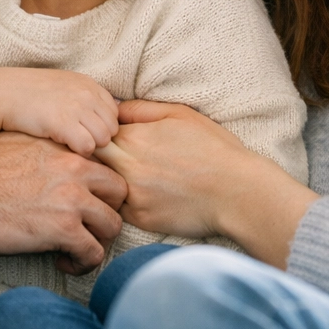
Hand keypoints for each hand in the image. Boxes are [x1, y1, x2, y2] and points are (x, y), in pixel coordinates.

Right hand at [0, 67, 119, 155]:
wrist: (4, 94)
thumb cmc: (31, 95)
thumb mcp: (64, 88)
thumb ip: (85, 99)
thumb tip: (104, 119)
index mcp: (89, 84)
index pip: (114, 113)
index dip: (100, 126)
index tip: (83, 132)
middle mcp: (87, 93)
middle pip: (112, 128)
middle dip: (98, 139)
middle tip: (76, 143)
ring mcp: (77, 107)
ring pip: (104, 139)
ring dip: (89, 147)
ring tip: (69, 145)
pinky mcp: (64, 122)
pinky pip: (88, 147)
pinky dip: (78, 153)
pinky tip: (62, 148)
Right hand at [0, 131, 126, 273]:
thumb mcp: (15, 141)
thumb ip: (43, 145)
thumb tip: (51, 150)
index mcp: (64, 147)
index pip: (106, 164)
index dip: (98, 187)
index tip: (84, 202)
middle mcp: (74, 168)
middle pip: (119, 192)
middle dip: (106, 211)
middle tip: (86, 225)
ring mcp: (72, 199)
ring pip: (112, 225)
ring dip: (97, 240)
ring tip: (75, 248)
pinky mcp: (63, 230)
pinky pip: (94, 253)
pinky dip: (82, 263)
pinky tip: (62, 262)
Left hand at [96, 100, 317, 267]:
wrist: (238, 192)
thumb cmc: (213, 148)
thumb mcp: (180, 114)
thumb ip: (141, 109)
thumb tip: (113, 109)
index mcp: (135, 138)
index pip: (95, 132)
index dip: (95, 132)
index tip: (98, 133)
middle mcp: (128, 167)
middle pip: (90, 159)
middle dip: (92, 155)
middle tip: (97, 153)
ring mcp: (132, 196)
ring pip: (100, 184)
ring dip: (103, 178)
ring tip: (114, 173)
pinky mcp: (140, 219)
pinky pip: (117, 207)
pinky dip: (120, 199)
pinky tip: (135, 194)